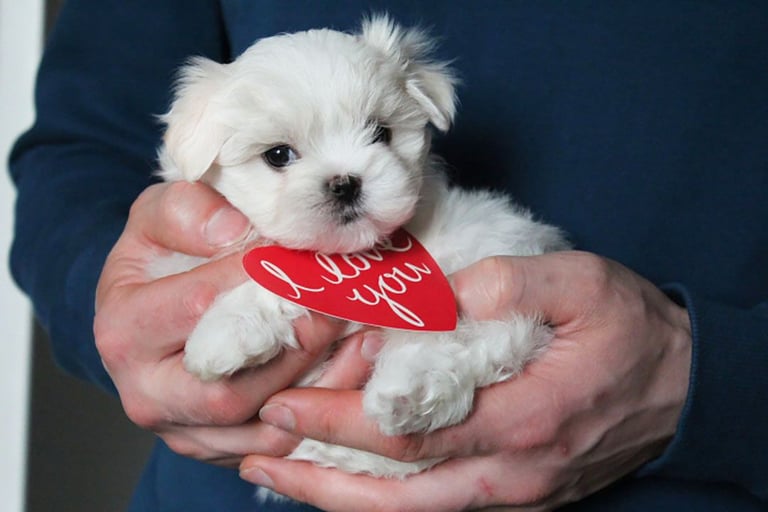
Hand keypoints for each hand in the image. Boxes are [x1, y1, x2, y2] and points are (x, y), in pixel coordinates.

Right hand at [94, 181, 352, 466]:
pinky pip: (278, 445)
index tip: (310, 259)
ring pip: (263, 430)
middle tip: (345, 306)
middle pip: (231, 390)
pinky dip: (323, 412)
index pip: (202, 306)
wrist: (149, 306)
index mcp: (125, 330)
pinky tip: (354, 369)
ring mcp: (183, 431)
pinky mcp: (218, 449)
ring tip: (365, 339)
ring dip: (324, 386)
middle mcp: (147, 393)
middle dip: (299, 346)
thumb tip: (235, 233)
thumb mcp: (158, 213)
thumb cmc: (160, 255)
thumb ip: (187, 211)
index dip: (263, 280)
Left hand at [239, 252, 692, 510]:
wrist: (681, 387)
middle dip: (319, 477)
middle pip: (396, 493)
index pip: (409, 431)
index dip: (338, 423)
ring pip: (409, 509)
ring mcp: (512, 491)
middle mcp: (510, 472)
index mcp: (523, 419)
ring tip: (279, 480)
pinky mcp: (514, 491)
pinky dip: (380, 498)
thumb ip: (514, 285)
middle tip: (257, 456)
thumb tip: (442, 290)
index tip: (284, 404)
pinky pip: (433, 504)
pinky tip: (344, 482)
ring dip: (339, 498)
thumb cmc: (629, 332)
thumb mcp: (584, 285)